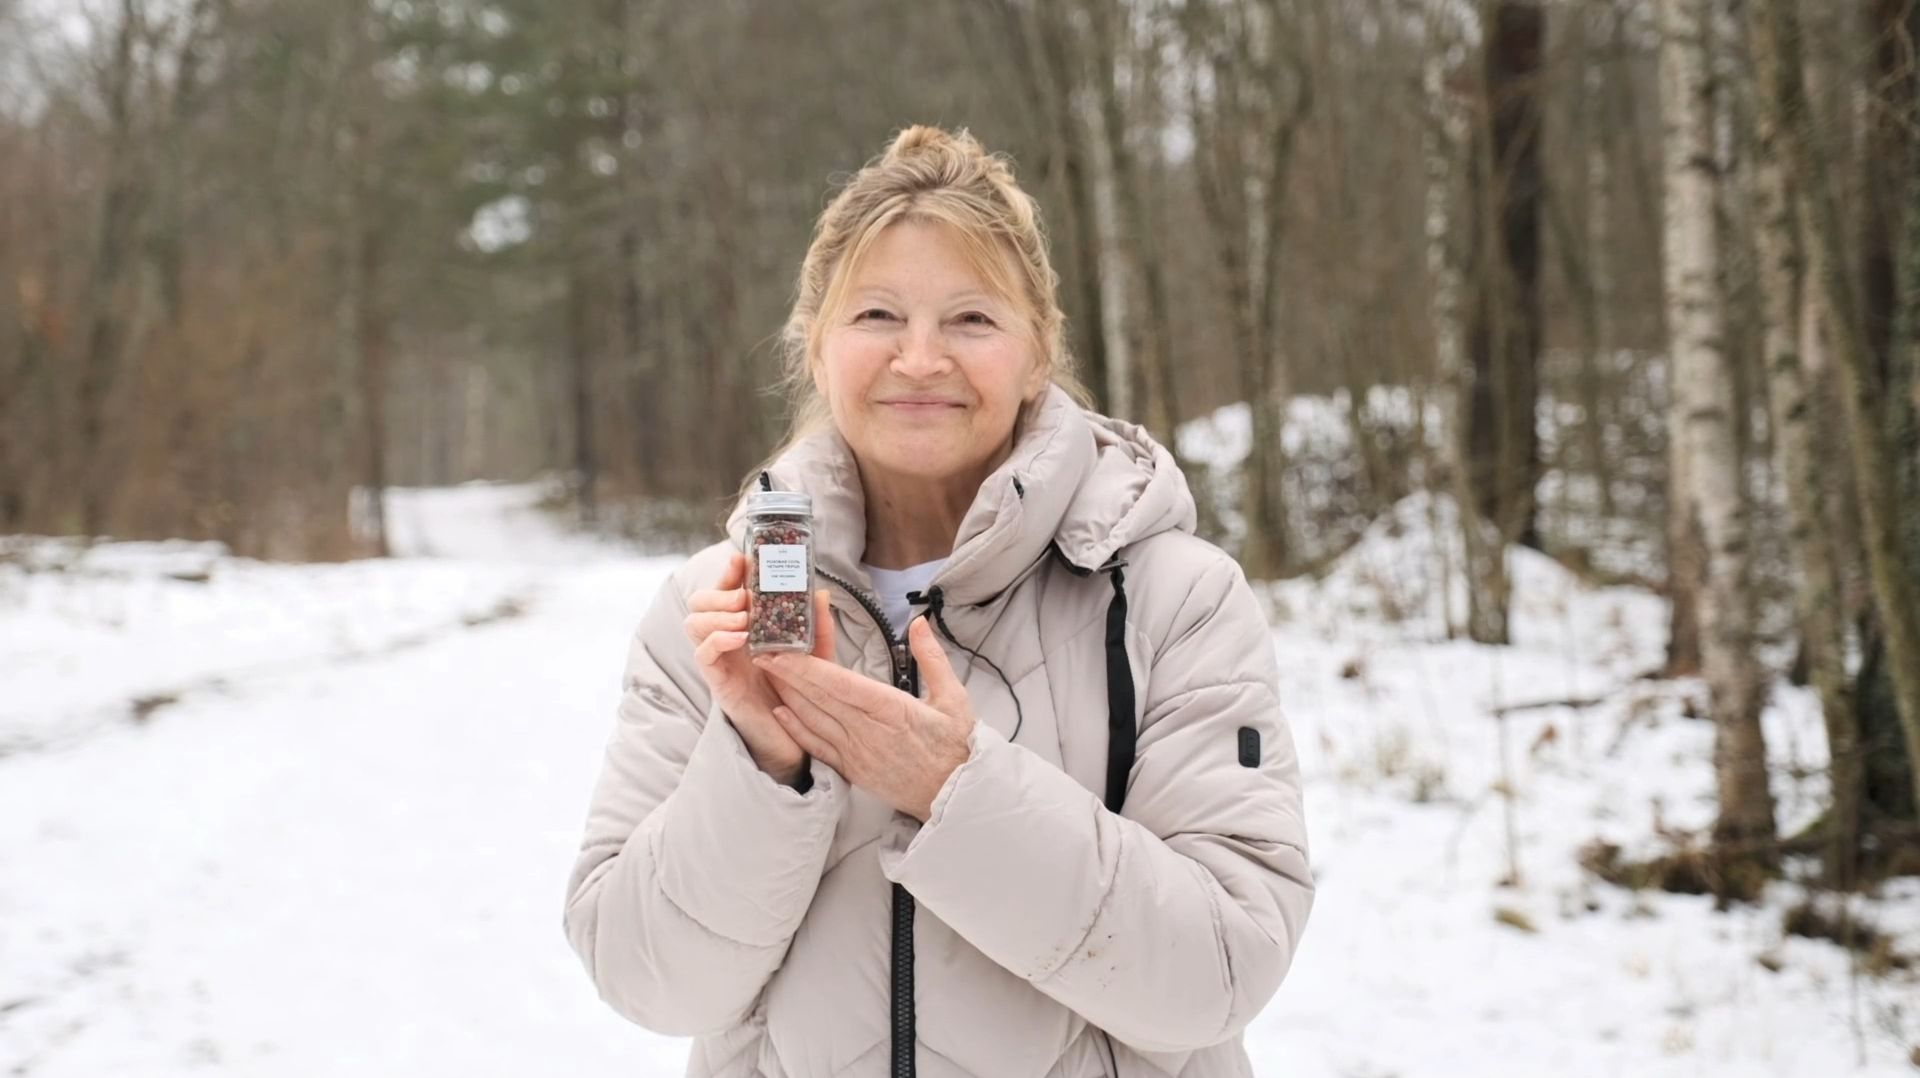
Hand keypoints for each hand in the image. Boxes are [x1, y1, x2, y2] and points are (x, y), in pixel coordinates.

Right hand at [685, 552, 834, 784]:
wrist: (794, 741)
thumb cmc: (799, 695)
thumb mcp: (814, 655)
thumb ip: (816, 625)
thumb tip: (820, 591)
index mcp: (744, 628)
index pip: (723, 591)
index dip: (728, 572)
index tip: (742, 559)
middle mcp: (726, 642)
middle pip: (698, 603)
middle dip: (718, 592)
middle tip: (745, 598)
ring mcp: (719, 662)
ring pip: (692, 624)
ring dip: (716, 613)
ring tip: (744, 619)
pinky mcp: (719, 684)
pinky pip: (703, 656)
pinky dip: (717, 639)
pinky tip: (741, 638)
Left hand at [754, 616, 974, 820]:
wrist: (955, 796)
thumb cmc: (956, 747)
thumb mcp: (954, 698)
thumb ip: (932, 657)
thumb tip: (919, 622)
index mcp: (892, 710)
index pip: (841, 684)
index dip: (808, 668)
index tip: (784, 652)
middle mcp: (868, 731)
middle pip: (819, 698)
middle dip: (787, 674)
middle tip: (761, 651)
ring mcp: (857, 752)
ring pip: (813, 719)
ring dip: (787, 695)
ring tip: (766, 674)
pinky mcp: (853, 769)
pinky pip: (818, 746)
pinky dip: (797, 729)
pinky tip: (780, 713)